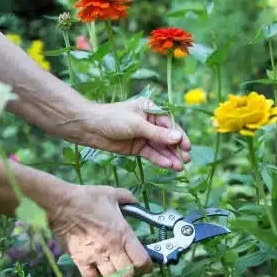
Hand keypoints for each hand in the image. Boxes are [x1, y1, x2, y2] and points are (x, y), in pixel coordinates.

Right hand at [48, 184, 151, 276]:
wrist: (62, 203)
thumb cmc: (88, 198)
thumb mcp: (112, 194)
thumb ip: (128, 199)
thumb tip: (136, 202)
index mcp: (123, 233)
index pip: (142, 260)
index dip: (147, 266)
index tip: (147, 266)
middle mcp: (112, 248)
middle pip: (128, 273)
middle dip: (131, 271)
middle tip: (128, 265)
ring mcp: (95, 256)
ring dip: (114, 273)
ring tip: (112, 265)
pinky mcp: (79, 260)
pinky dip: (96, 276)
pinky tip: (96, 267)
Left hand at [77, 97, 191, 170]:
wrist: (89, 128)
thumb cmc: (113, 118)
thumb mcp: (137, 124)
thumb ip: (158, 133)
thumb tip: (178, 138)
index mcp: (150, 109)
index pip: (169, 123)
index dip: (179, 135)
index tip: (187, 146)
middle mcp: (149, 122)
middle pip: (167, 137)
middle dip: (176, 148)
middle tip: (186, 160)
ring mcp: (143, 135)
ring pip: (160, 147)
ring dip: (169, 157)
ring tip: (179, 166)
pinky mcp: (136, 147)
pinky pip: (151, 154)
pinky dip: (159, 160)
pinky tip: (167, 165)